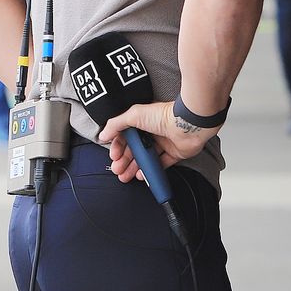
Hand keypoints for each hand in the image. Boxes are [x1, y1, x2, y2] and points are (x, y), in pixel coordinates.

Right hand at [98, 100, 219, 180]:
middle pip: (134, 149)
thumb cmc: (164, 115)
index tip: (113, 155)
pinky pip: (160, 164)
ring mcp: (163, 143)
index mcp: (143, 120)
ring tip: (125, 176)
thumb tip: (103, 134)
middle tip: (117, 169)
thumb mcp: (134, 115)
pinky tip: (142, 175)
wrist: (187, 124)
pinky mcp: (174, 153)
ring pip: (146, 158)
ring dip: (134, 168)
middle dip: (124, 160)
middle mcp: (153, 131)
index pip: (126, 136)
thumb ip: (116, 124)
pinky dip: (150, 170)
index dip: (118, 146)